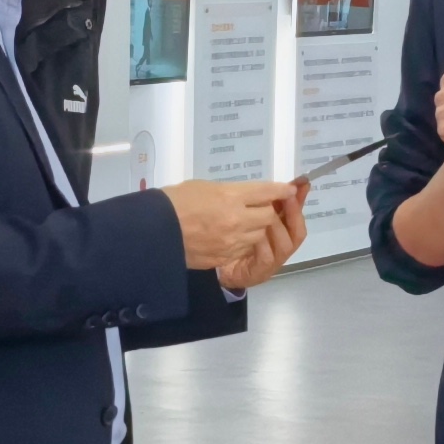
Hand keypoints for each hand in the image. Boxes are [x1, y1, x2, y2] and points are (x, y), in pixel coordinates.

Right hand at [166, 176, 294, 270]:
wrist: (154, 231)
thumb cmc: (174, 202)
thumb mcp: (203, 186)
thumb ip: (229, 192)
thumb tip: (245, 196)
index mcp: (230, 196)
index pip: (266, 191)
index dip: (281, 190)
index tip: (289, 189)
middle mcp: (236, 219)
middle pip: (268, 215)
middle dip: (267, 211)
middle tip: (262, 207)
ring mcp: (231, 241)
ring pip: (258, 235)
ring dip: (255, 228)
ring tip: (242, 223)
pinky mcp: (224, 257)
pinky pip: (243, 249)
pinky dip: (242, 243)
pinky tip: (230, 237)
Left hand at [217, 180, 306, 290]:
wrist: (206, 256)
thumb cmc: (225, 231)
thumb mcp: (243, 210)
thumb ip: (263, 197)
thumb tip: (277, 178)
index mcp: (277, 230)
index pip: (295, 214)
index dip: (300, 200)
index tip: (302, 184)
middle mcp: (279, 246)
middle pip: (298, 232)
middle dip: (294, 213)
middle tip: (287, 198)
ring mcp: (271, 261)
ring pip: (285, 245)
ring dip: (278, 228)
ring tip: (268, 214)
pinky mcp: (259, 272)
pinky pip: (267, 257)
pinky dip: (264, 245)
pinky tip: (256, 234)